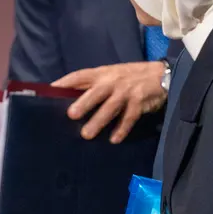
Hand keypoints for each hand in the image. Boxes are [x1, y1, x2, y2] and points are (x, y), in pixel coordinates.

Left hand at [51, 61, 167, 143]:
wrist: (161, 74)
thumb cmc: (129, 77)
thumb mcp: (110, 74)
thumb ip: (92, 85)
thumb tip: (68, 98)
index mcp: (101, 73)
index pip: (79, 76)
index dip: (65, 83)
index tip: (51, 91)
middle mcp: (112, 81)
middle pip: (96, 93)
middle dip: (83, 103)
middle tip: (71, 115)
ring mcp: (126, 92)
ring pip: (111, 107)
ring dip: (99, 121)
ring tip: (86, 135)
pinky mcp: (139, 103)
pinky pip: (129, 118)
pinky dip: (121, 129)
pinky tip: (114, 140)